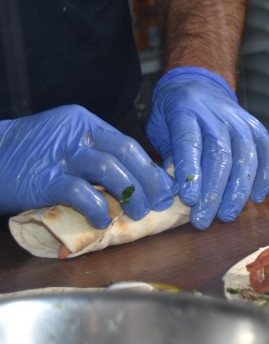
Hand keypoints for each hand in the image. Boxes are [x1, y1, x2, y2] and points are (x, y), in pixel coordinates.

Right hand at [0, 106, 174, 227]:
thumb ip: (96, 156)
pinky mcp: (43, 178)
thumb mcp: (66, 145)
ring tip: (137, 213)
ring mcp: (60, 154)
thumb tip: (135, 180)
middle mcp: (77, 134)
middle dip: (149, 180)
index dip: (150, 167)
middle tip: (159, 203)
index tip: (165, 188)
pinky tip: (103, 220)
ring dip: (130, 194)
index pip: (127, 143)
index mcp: (86, 123)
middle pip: (126, 152)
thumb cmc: (29, 156)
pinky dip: (97, 207)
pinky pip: (80, 192)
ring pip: (109, 168)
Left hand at [146, 67, 268, 229]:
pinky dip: (267, 176)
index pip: (190, 142)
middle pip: (220, 154)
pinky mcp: (257, 127)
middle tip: (204, 219)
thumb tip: (174, 194)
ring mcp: (240, 120)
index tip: (189, 200)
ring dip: (239, 190)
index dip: (191, 173)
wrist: (200, 83)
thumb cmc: (175, 113)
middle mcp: (215, 115)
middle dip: (214, 192)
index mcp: (185, 111)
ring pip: (246, 157)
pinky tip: (257, 196)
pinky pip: (268, 152)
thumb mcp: (160, 129)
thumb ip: (168, 157)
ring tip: (228, 215)